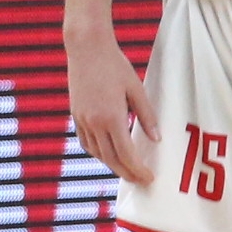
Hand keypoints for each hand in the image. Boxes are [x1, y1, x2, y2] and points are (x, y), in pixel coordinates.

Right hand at [66, 26, 157, 186]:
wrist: (86, 49)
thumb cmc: (115, 66)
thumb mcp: (137, 90)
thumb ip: (147, 116)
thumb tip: (156, 139)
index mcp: (111, 118)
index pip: (126, 154)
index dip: (138, 169)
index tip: (149, 178)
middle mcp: (93, 123)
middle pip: (111, 159)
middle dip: (127, 174)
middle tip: (142, 182)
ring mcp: (81, 120)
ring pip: (97, 153)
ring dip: (113, 165)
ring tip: (128, 171)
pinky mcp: (75, 115)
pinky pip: (86, 142)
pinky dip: (98, 153)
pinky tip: (109, 155)